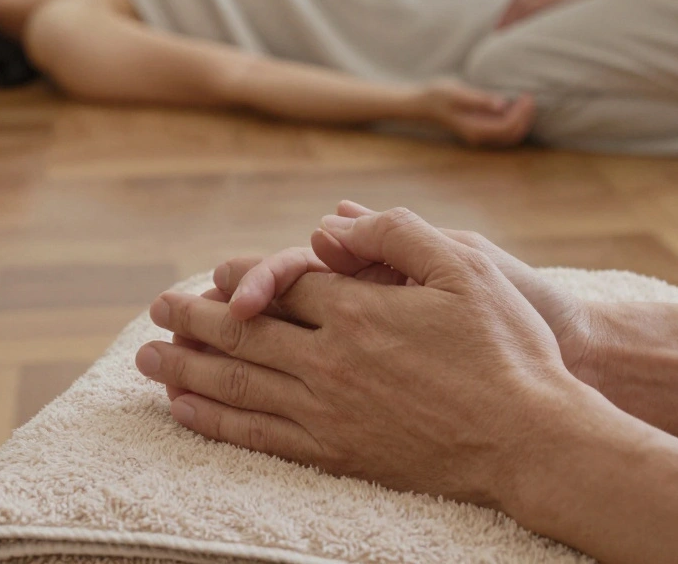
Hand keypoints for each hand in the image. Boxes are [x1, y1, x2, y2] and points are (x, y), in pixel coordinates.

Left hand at [139, 207, 612, 506]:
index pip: (281, 284)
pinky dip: (214, 422)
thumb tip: (331, 224)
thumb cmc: (507, 350)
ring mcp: (328, 412)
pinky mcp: (336, 452)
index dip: (243, 275)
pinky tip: (186, 412)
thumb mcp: (467, 269)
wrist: (530, 440)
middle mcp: (331, 361)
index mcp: (359, 310)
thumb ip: (397, 234)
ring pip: (237, 385)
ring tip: (148, 359)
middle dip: (194, 319)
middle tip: (156, 310)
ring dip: (187, 368)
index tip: (214, 273)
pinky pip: (256, 436)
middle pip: (244, 334)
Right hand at [421, 78, 535, 147]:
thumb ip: (479, 100)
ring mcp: (480, 136)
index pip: (507, 127)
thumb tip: (502, 105)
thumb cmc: (438, 95)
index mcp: (475, 129)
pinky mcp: (481, 131)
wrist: (423, 103)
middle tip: (529, 97)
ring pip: (511, 136)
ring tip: (526, 101)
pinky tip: (517, 107)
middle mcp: (479, 137)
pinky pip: (505, 132)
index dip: (521, 113)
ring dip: (523, 121)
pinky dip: (515, 122)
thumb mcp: (457, 92)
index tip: (526, 96)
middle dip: (525, 117)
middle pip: (512, 134)